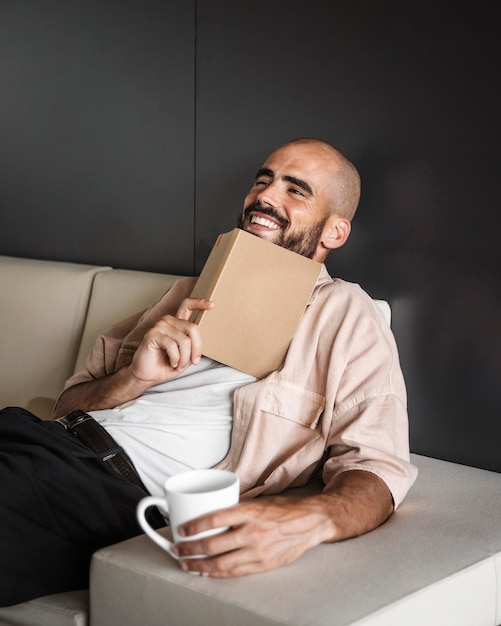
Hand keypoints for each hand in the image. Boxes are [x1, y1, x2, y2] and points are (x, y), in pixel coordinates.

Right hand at [128, 297, 213, 386]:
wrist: (148, 375)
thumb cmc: (166, 365)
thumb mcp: (186, 355)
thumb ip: (193, 345)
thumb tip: (202, 341)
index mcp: (177, 323)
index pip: (187, 306)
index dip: (200, 303)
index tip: (212, 304)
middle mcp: (168, 321)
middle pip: (193, 328)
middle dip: (196, 349)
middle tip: (193, 362)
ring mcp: (160, 326)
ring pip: (184, 340)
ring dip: (184, 358)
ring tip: (178, 365)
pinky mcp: (152, 334)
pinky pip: (172, 345)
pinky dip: (175, 358)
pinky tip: (171, 363)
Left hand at [171, 471, 392, 577]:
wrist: (310, 523)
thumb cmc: (283, 510)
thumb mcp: (259, 502)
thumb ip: (236, 509)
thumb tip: (212, 514)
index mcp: (250, 511)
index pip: (214, 519)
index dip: (194, 527)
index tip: (182, 530)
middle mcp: (252, 531)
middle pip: (213, 544)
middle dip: (190, 549)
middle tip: (177, 549)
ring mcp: (258, 550)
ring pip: (221, 562)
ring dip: (199, 565)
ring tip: (186, 564)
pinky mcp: (263, 564)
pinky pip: (235, 572)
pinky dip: (217, 573)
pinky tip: (206, 572)